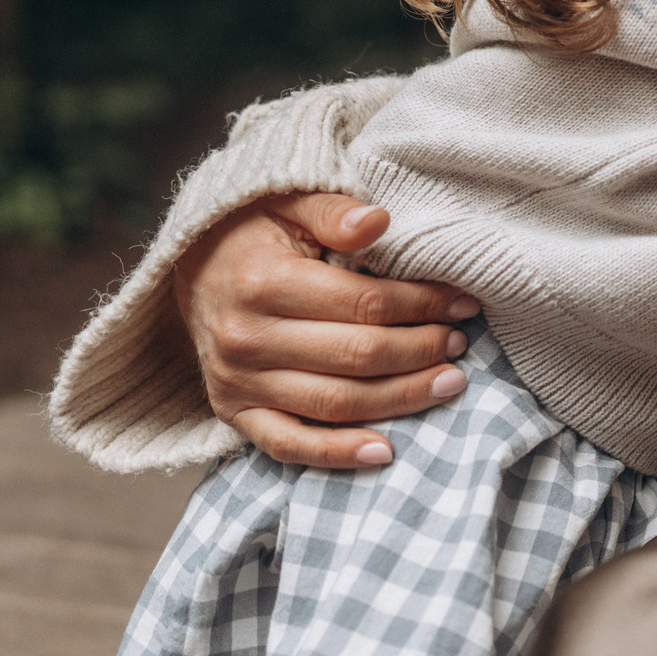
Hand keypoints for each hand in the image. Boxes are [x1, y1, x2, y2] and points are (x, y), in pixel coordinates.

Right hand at [173, 191, 478, 467]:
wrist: (193, 265)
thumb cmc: (254, 229)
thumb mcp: (291, 201)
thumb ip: (335, 211)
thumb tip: (379, 221)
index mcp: (263, 282)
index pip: (364, 303)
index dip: (422, 305)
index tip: (463, 303)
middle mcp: (245, 339)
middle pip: (356, 356)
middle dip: (420, 351)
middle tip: (460, 343)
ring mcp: (236, 381)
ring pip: (334, 403)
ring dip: (400, 398)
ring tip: (449, 384)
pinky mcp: (233, 411)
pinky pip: (287, 444)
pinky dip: (336, 454)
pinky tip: (385, 452)